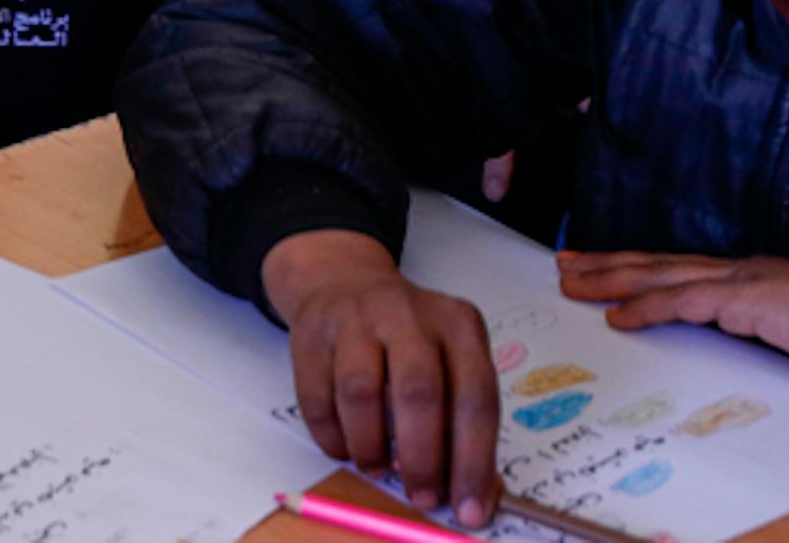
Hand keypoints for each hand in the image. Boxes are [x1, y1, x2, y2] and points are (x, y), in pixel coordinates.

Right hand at [261, 230, 500, 523]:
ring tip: (376, 468)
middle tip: (421, 496)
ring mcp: (355, 319)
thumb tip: (477, 494)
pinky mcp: (311, 334)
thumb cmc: (409, 338)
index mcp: (458, 324)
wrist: (343, 281)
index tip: (468, 508)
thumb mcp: (450, 359)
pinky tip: (345, 447)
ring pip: (360, 392)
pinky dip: (332, 436)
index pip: (476, 396)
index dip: (474, 460)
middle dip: (421, 458)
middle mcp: (408, 315)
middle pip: (419, 391)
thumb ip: (464, 420)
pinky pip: (316, 397)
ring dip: (370, 446)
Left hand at [555, 251, 788, 384]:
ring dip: (612, 280)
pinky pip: (685, 301)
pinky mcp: (747, 299)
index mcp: (750, 281)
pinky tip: (618, 316)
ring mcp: (741, 282)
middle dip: (609, 265)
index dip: (638, 271)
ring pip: (659, 275)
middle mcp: (738, 273)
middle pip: (658, 264)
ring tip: (572, 283)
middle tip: (566, 266)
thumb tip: (745, 357)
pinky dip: (647, 307)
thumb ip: (768, 341)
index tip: (602, 273)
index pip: (681, 273)